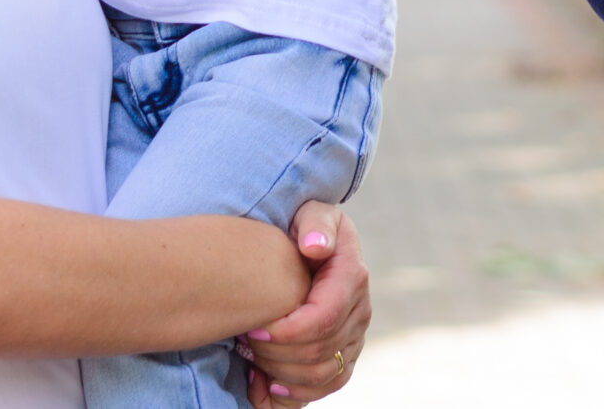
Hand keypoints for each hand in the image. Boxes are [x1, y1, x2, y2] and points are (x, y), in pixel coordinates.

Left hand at [240, 205, 369, 403]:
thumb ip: (315, 223)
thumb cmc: (306, 227)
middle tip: (243, 339)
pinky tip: (266, 384)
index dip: (286, 332)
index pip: (323, 319)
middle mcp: (360, 311)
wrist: (316, 245)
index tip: (251, 327)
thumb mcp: (311, 212)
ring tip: (251, 359)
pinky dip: (296, 394)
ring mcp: (355, 336)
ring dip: (282, 373)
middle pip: (320, 351)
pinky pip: (327, 387)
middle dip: (276, 352)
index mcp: (353, 277)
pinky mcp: (346, 355)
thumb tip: (315, 247)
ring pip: (323, 374)